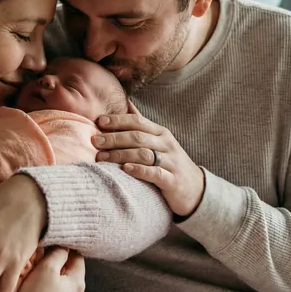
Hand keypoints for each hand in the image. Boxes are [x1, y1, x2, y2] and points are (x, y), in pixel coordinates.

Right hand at [15, 248, 84, 291]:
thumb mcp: (45, 270)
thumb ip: (57, 255)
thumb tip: (65, 247)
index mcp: (78, 283)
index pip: (78, 259)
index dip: (68, 251)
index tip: (56, 247)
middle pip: (74, 279)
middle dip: (63, 271)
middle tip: (46, 267)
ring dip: (59, 290)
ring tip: (43, 289)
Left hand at [94, 101, 205, 217]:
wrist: (196, 189)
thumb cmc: (170, 162)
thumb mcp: (159, 141)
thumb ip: (142, 123)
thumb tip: (126, 102)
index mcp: (161, 133)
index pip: (138, 122)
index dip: (118, 120)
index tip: (99, 121)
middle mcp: (167, 144)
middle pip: (138, 137)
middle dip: (114, 138)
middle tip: (94, 141)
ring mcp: (171, 162)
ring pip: (144, 154)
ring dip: (120, 155)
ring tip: (101, 158)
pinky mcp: (173, 180)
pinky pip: (155, 173)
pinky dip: (140, 170)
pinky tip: (125, 169)